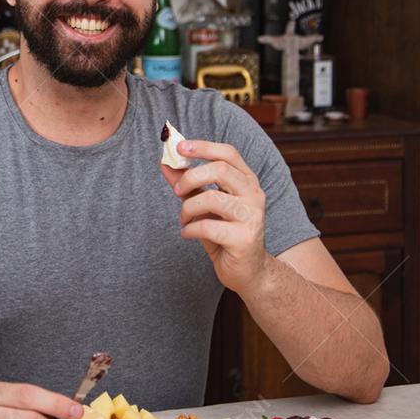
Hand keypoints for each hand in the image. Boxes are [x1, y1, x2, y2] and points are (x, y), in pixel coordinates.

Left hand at [161, 139, 266, 294]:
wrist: (248, 272)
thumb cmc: (225, 234)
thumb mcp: (205, 206)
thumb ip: (188, 184)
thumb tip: (166, 163)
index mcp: (247, 181)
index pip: (228, 153)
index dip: (203, 147)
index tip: (179, 147)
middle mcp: (254, 195)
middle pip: (220, 170)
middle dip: (190, 177)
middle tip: (177, 190)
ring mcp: (252, 217)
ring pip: (212, 198)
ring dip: (188, 207)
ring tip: (184, 218)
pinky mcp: (244, 239)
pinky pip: (207, 226)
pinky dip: (190, 229)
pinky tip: (188, 233)